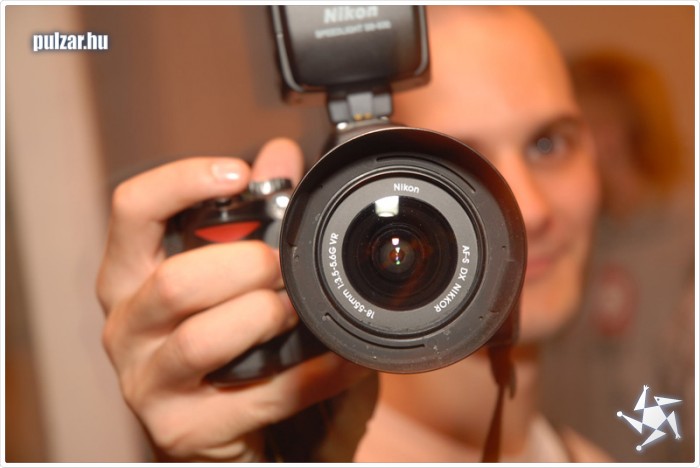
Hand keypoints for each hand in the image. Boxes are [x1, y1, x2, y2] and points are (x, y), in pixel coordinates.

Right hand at [97, 138, 372, 461]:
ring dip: (269, 317)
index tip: (238, 173)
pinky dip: (315, 373)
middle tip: (285, 267)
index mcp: (131, 277)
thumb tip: (281, 153)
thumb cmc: (224, 340)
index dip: (181, 182)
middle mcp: (126, 327)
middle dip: (250, 266)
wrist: (225, 429)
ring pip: (206, 338)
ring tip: (299, 313)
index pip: (132, 211)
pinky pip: (261, 394)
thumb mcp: (231, 274)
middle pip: (177, 280)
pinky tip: (342, 360)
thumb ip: (255, 212)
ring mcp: (147, 382)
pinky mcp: (182, 430)